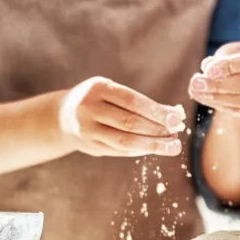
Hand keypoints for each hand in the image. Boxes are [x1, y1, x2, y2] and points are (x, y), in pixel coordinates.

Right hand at [58, 77, 185, 156]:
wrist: (63, 116)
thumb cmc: (99, 100)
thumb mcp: (113, 92)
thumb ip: (140, 103)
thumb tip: (175, 115)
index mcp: (97, 88)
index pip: (132, 101)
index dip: (156, 111)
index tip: (177, 119)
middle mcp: (88, 108)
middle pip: (130, 123)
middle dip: (157, 130)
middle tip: (177, 135)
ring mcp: (87, 129)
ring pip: (125, 141)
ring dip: (152, 145)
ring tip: (172, 146)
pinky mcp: (90, 146)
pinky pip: (120, 151)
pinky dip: (140, 150)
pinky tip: (154, 148)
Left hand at [188, 38, 239, 120]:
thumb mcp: (233, 49)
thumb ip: (222, 58)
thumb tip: (206, 69)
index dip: (228, 67)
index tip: (207, 69)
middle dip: (219, 85)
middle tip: (197, 83)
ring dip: (216, 97)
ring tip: (195, 91)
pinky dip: (220, 105)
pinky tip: (204, 97)